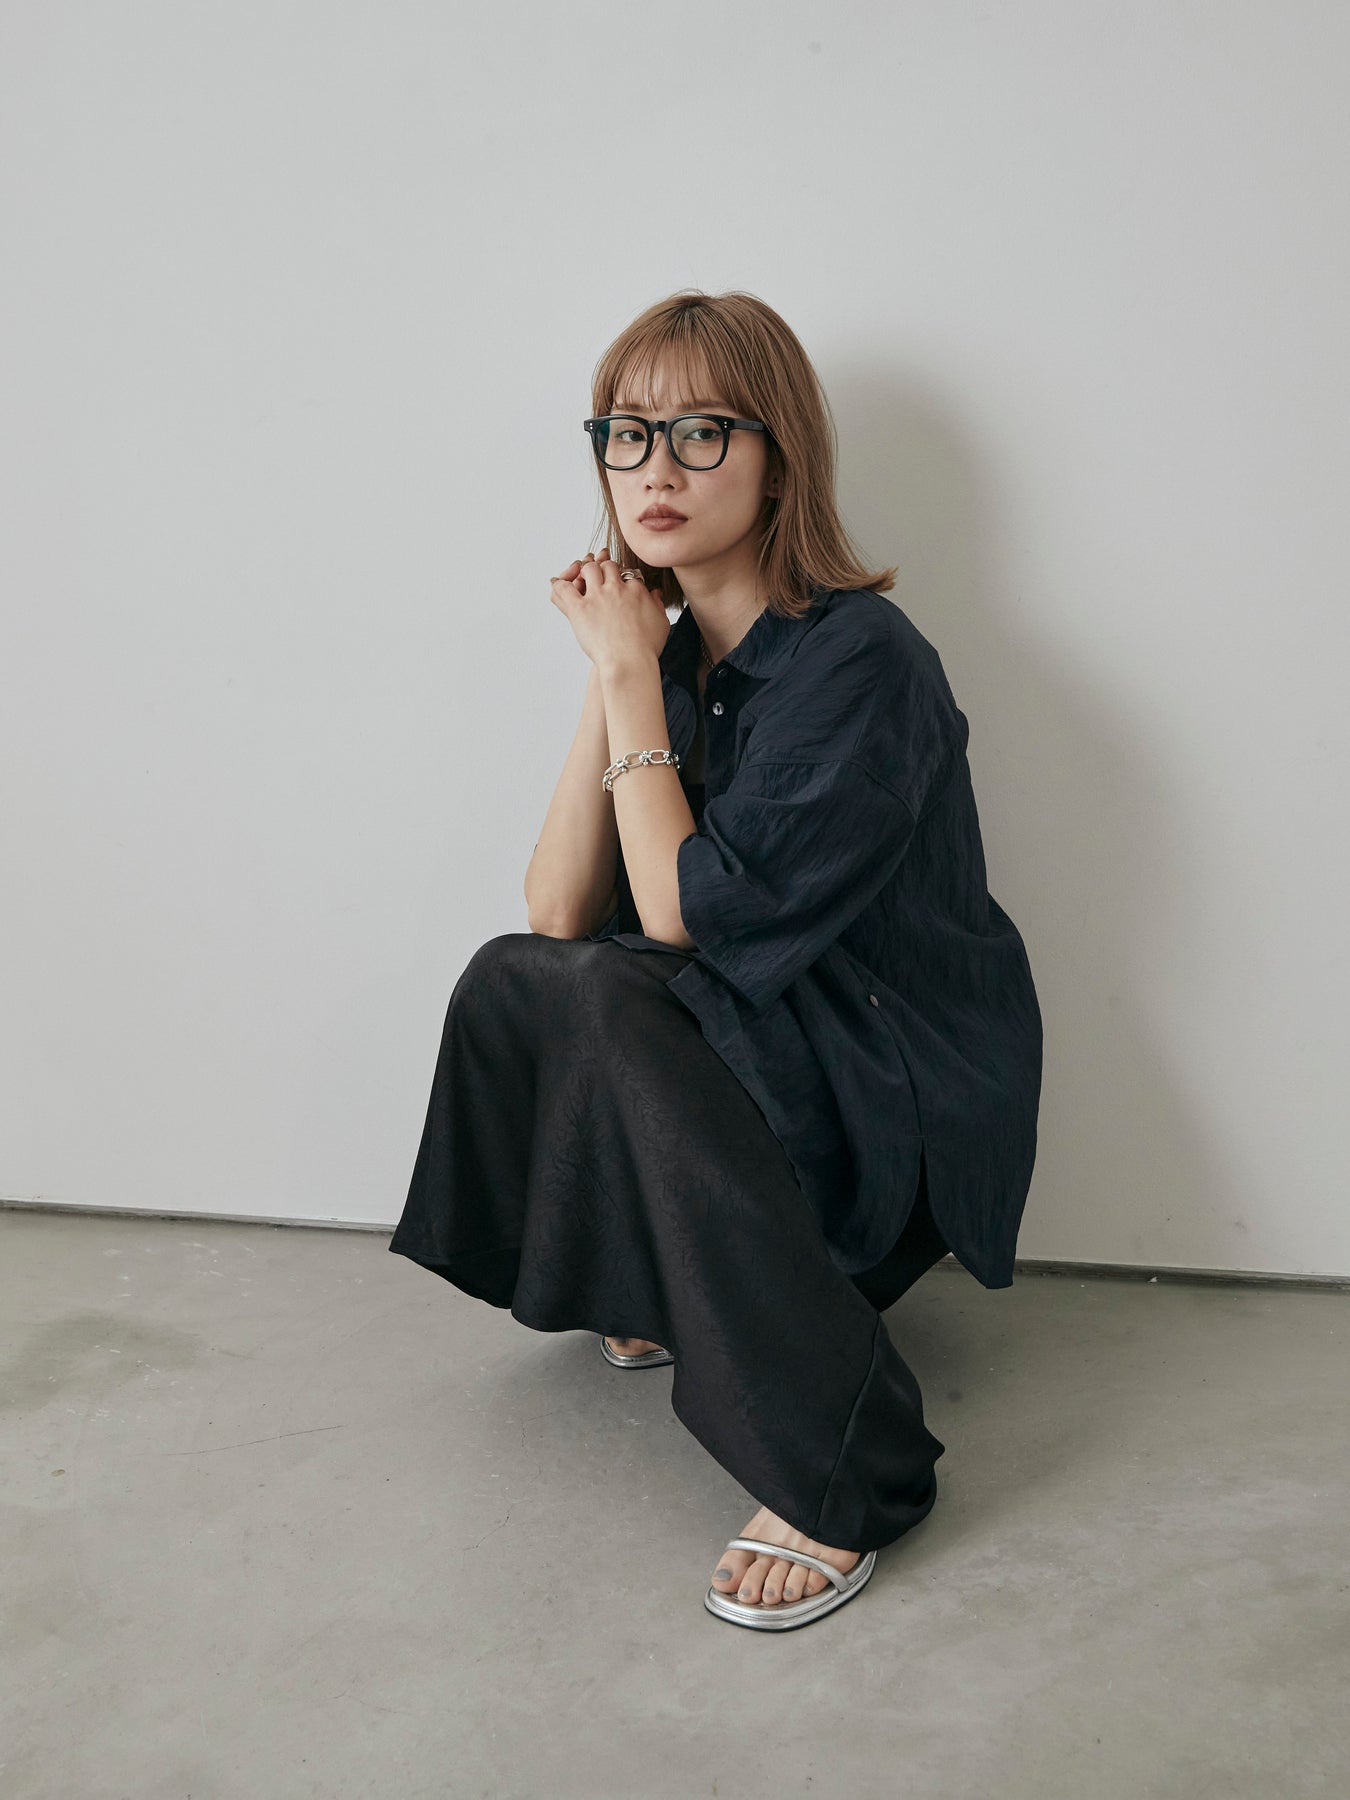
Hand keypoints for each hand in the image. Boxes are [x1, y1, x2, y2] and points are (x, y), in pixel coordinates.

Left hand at [550, 547, 669, 669]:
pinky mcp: (580, 609)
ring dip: (584, 572)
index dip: (621, 578)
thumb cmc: (646, 650)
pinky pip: (564, 588)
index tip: (618, 587)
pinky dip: (559, 583)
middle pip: (607, 566)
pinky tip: (560, 585)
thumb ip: (658, 604)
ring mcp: (597, 597)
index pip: (627, 573)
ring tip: (582, 582)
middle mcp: (617, 588)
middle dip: (602, 569)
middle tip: (598, 579)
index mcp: (636, 590)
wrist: (631, 663)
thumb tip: (656, 593)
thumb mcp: (661, 624)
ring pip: (588, 569)